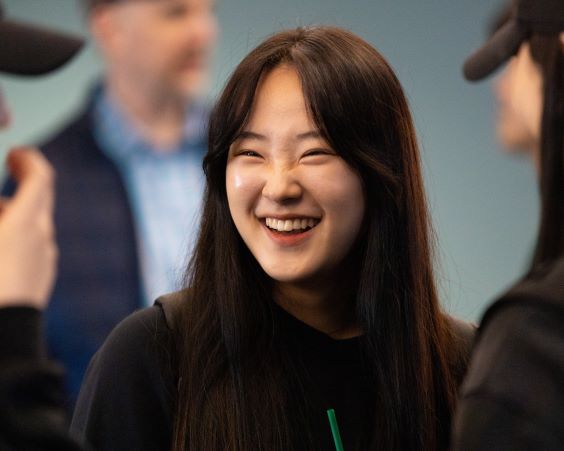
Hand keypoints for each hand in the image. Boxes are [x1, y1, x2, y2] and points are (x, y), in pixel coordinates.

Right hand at [0, 147, 56, 308]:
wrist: (2, 336)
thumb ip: (0, 210)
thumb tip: (3, 205)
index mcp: (27, 223)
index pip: (41, 178)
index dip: (30, 160)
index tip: (16, 152)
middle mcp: (43, 237)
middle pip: (41, 199)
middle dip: (25, 180)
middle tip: (9, 166)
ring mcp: (45, 259)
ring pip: (35, 222)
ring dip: (17, 208)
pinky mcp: (40, 277)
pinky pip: (33, 243)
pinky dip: (18, 231)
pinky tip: (0, 240)